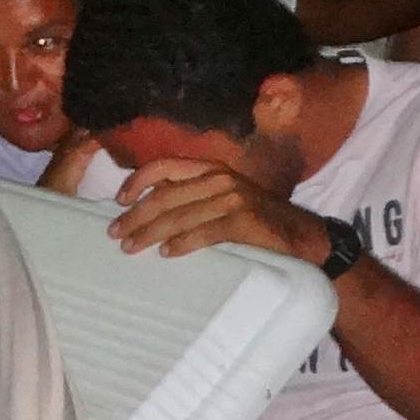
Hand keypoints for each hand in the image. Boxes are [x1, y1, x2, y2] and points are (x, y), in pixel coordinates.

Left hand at [109, 153, 324, 267]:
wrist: (305, 238)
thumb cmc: (260, 221)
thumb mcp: (227, 198)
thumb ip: (195, 197)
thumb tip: (152, 208)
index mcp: (213, 169)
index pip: (166, 166)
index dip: (137, 180)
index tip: (119, 200)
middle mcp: (221, 179)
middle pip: (165, 195)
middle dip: (135, 215)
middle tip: (115, 233)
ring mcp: (233, 199)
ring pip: (179, 215)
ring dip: (150, 233)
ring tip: (131, 247)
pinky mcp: (244, 221)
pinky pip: (204, 232)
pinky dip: (181, 243)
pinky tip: (166, 253)